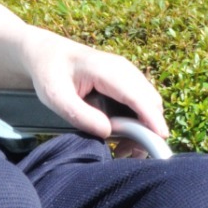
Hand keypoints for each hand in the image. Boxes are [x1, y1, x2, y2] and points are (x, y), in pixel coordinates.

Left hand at [21, 32, 168, 142]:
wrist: (47, 53)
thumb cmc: (50, 73)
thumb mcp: (55, 96)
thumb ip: (79, 114)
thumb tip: (108, 131)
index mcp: (107, 70)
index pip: (137, 96)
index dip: (151, 118)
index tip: (160, 139)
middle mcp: (124, 70)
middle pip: (150, 101)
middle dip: (148, 129)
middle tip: (129, 154)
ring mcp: (127, 74)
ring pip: (149, 103)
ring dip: (144, 127)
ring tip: (122, 150)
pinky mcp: (126, 81)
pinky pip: (141, 102)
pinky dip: (139, 121)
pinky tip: (121, 137)